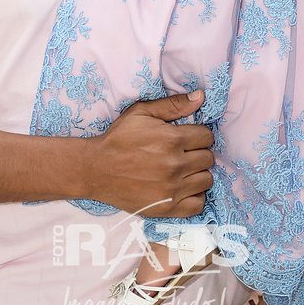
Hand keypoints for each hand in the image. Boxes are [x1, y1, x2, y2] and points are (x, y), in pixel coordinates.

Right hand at [90, 90, 214, 216]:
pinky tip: (183, 188)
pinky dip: (194, 196)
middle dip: (198, 152)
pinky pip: (198, 204)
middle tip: (183, 153)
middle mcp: (175, 165)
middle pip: (208, 158)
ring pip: (206, 180)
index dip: (198, 135)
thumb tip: (201, 96)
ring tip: (182, 170)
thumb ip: (173, 105)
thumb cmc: (118, 139)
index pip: (206, 136)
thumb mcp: (141, 112)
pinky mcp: (167, 208)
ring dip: (197, 173)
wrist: (95, 170)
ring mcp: (172, 189)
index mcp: (172, 139)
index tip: (187, 137)